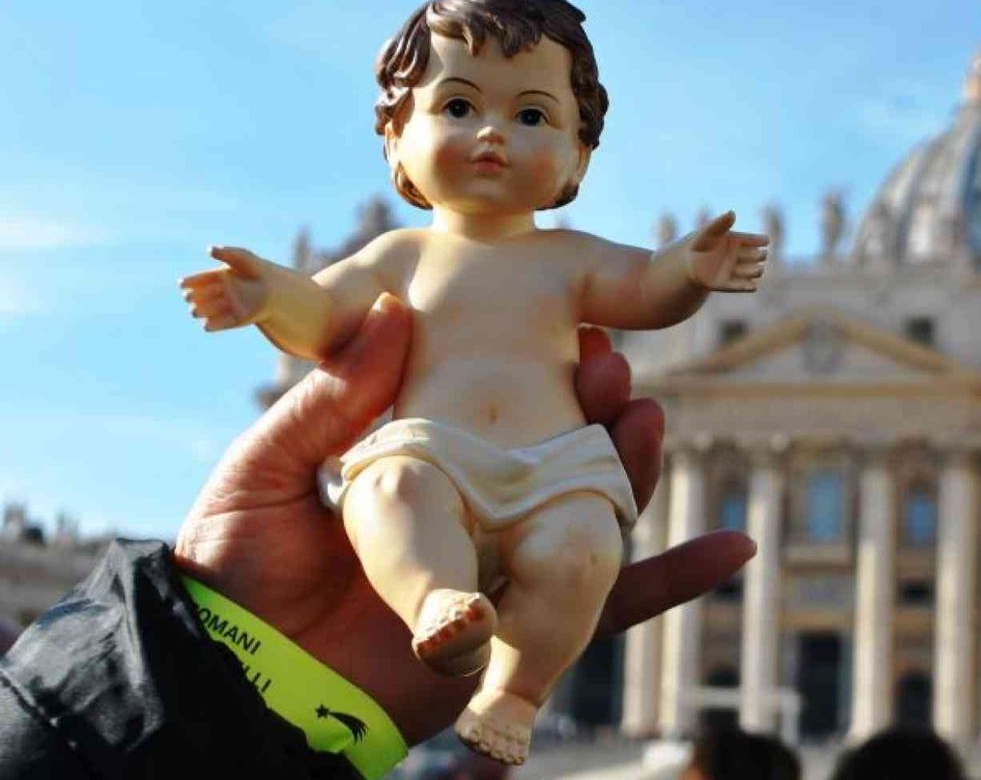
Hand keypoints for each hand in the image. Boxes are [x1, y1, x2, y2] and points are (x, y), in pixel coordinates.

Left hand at [173, 294, 754, 742]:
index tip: (565, 328)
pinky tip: (733, 549)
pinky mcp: (518, 634)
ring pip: (588, 517)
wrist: (228, 683)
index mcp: (415, 467)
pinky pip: (608, 610)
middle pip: (554, 455)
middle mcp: (468, 515)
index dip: (535, 371)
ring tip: (648, 423)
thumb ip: (327, 402)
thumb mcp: (265, 471)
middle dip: (594, 411)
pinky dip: (676, 582)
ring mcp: (497, 572)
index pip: (494, 410)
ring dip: (633, 471)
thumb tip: (390, 316)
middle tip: (610, 371)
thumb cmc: (229, 575)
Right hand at [179, 246, 276, 330]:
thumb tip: (209, 249)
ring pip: (204, 310)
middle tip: (190, 297)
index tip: (182, 284)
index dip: (189, 282)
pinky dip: (212, 324)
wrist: (278, 291)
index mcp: (217, 277)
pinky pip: (218, 324)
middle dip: (193, 297)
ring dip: (200, 310)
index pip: (198, 280)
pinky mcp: (234, 320)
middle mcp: (218, 293)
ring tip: (195, 311)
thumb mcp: (244, 258)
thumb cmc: (259, 271)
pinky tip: (207, 325)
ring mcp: (224, 306)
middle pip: (198, 296)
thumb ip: (228, 253)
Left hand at [686, 211, 769, 291]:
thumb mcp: (708, 232)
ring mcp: (735, 270)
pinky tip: (753, 286)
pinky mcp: (727, 284)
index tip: (766, 241)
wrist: (687, 262)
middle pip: (757, 256)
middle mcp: (740, 256)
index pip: (754, 239)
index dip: (761, 240)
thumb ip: (720, 223)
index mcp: (738, 241)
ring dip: (755, 271)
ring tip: (758, 270)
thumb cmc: (700, 243)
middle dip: (760, 256)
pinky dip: (746, 287)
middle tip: (760, 255)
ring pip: (752, 271)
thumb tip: (732, 213)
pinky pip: (739, 286)